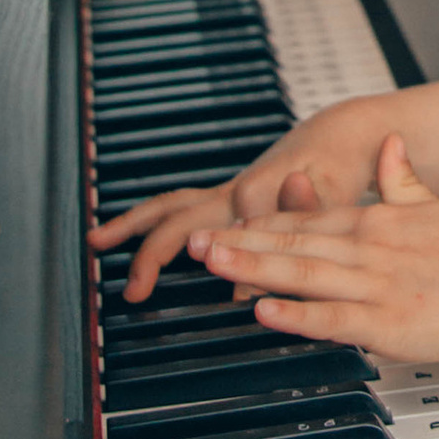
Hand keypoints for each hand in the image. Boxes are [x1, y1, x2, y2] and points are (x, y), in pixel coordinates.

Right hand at [99, 99, 388, 304]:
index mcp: (262, 188)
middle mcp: (236, 189)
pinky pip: (180, 206)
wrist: (342, 136)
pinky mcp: (227, 194)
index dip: (241, 271)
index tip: (238, 302)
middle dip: (153, 252)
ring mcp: (227, 191)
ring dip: (132, 223)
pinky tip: (127, 234)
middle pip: (181, 215)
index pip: (238, 237)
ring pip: (171, 205)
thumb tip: (261, 225)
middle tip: (133, 289)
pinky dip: (150, 219)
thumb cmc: (341, 166)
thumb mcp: (337, 188)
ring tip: (96, 240)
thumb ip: (305, 209)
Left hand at [195, 130, 438, 365]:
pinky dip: (295, 313)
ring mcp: (376, 286)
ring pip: (302, 274)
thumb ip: (403, 179)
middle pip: (292, 243)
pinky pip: (332, 318)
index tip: (224, 224)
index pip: (306, 219)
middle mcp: (370, 248)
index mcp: (379, 222)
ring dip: (252, 268)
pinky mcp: (388, 324)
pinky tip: (263, 309)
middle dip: (239, 243)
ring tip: (212, 263)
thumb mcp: (437, 206)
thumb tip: (390, 143)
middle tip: (194, 243)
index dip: (260, 222)